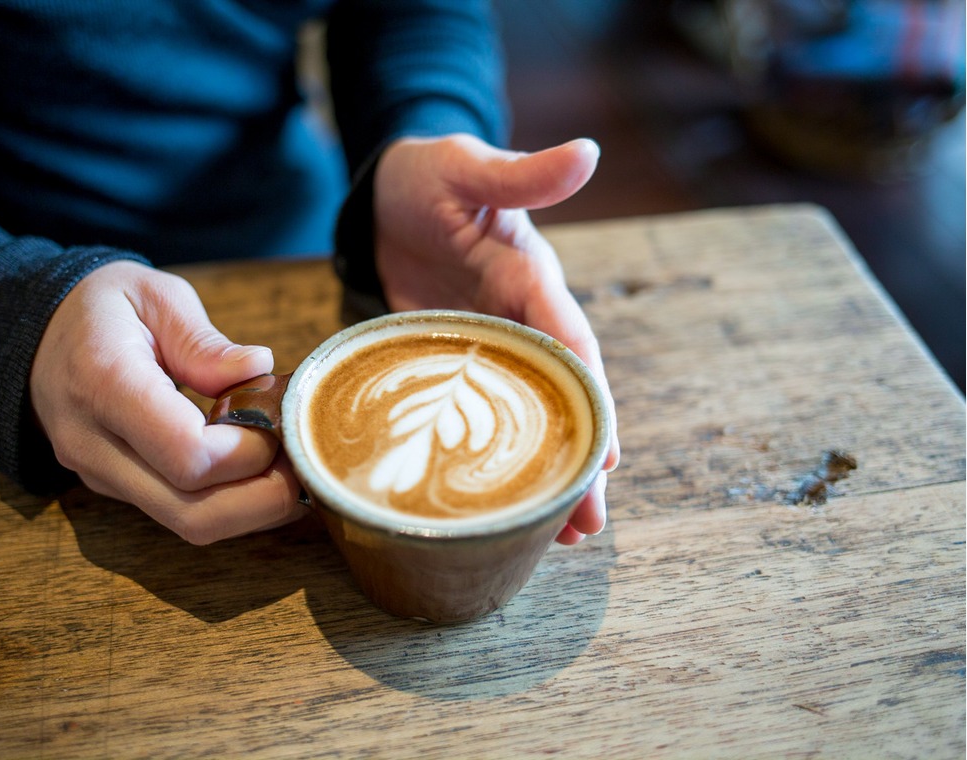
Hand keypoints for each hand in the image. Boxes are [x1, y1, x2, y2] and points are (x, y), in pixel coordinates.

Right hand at [30, 261, 304, 543]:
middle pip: (194, 513)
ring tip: (292, 467)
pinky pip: (182, 514)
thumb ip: (204, 341)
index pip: (188, 456)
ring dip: (255, 509)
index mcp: (105, 385)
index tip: (279, 421)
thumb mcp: (154, 296)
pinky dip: (232, 503)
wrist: (33, 335)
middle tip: (307, 461)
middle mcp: (95, 445)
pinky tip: (261, 471)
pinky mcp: (116, 490)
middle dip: (266, 499)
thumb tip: (259, 369)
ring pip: (190, 526)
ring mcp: (102, 476)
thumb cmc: (101, 309)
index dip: (249, 452)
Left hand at [373, 134, 619, 543]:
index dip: (588, 395)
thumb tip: (588, 154)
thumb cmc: (429, 177)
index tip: (605, 451)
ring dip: (548, 474)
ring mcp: (491, 351)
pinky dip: (498, 460)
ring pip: (531, 418)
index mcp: (532, 281)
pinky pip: (484, 418)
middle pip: (562, 397)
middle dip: (580, 458)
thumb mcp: (469, 167)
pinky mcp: (458, 367)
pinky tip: (506, 506)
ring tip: (566, 537)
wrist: (386, 199)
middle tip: (591, 522)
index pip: (569, 342)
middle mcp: (523, 323)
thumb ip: (520, 175)